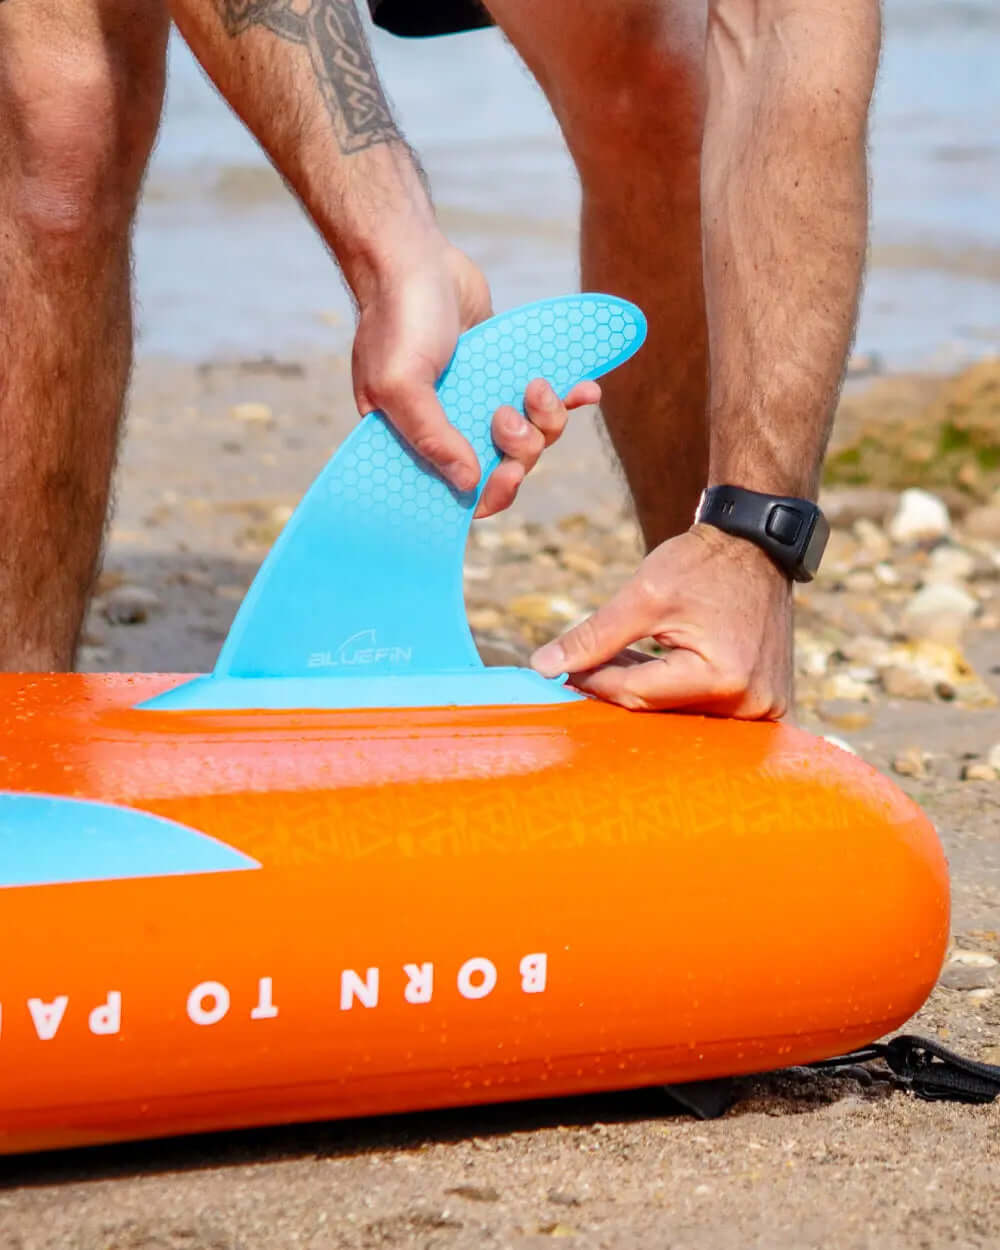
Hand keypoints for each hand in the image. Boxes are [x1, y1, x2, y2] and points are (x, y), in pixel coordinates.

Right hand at [351, 237, 597, 501]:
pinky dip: (571, 399)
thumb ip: (432, 436)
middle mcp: (451, 428)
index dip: (490, 495)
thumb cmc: (398, 319)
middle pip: (505, 469)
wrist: (414, 258)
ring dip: (546, 419)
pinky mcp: (508, 374)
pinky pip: (548, 401)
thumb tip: (468, 485)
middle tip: (507, 416)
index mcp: (415, 442)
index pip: (458, 495)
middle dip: (521, 451)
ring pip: (533, 437)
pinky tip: (587, 389)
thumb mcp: (400, 383)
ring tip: (536, 385)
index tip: (509, 475)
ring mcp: (482, 401)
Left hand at [530, 524, 793, 717]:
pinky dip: (672, 687)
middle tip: (581, 667)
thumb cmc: (703, 564)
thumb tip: (542, 666)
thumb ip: (593, 636)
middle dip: (616, 686)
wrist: (757, 545)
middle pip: (658, 709)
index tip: (561, 669)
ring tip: (614, 658)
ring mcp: (764, 707)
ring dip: (642, 688)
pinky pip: (704, 704)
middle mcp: (750, 703)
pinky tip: (647, 663)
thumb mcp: (643, 595)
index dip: (593, 681)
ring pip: (678, 710)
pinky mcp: (766, 701)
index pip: (636, 694)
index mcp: (721, 679)